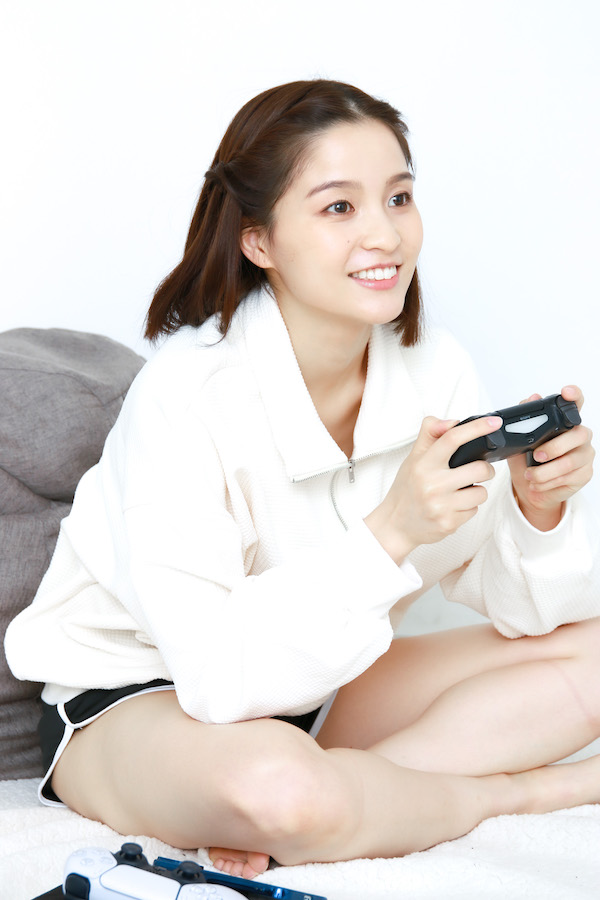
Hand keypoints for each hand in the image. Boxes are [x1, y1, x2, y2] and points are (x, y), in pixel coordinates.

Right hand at [365, 414, 500, 563]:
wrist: (395, 525)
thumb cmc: (406, 490)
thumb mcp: (413, 458)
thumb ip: (430, 434)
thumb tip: (452, 422)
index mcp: (424, 464)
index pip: (452, 438)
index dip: (477, 428)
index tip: (493, 422)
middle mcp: (432, 484)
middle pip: (479, 469)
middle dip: (485, 470)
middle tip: (476, 471)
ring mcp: (441, 505)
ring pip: (482, 493)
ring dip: (476, 492)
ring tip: (460, 492)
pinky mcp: (449, 523)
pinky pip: (474, 511)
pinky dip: (467, 508)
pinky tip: (453, 507)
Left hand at [508, 385, 594, 530]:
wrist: (529, 487)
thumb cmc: (526, 461)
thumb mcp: (519, 440)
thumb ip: (525, 419)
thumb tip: (531, 398)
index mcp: (565, 423)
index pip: (575, 403)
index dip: (574, 395)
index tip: (567, 392)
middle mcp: (579, 436)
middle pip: (578, 434)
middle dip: (554, 447)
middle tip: (536, 456)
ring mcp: (585, 454)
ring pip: (570, 461)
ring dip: (545, 471)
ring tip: (530, 475)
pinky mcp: (585, 473)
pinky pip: (569, 477)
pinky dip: (549, 482)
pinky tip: (538, 483)